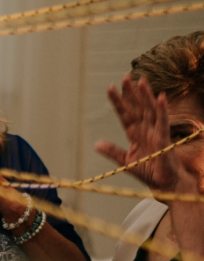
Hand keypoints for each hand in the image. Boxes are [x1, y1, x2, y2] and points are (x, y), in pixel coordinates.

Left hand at [96, 72, 193, 193]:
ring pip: (150, 111)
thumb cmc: (149, 171)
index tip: (110, 88)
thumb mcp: (125, 161)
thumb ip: (113, 151)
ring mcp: (156, 132)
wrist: (164, 184)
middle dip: (131, 93)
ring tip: (141, 81)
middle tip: (125, 76)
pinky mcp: (164, 139)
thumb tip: (96, 144)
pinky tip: (160, 97)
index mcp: (135, 134)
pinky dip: (162, 110)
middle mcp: (146, 130)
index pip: (125, 114)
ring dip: (146, 96)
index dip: (118, 102)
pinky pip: (163, 123)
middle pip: (137, 107)